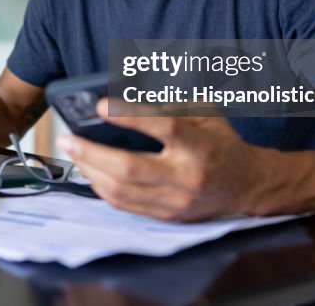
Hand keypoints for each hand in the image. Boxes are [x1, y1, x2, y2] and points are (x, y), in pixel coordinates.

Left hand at [56, 99, 269, 220]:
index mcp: (201, 146)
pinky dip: (102, 187)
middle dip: (92, 152)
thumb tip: (126, 98)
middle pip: (130, 168)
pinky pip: (125, 205)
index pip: (163, 128)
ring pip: (122, 191)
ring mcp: (176, 202)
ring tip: (73, 152)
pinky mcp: (167, 216)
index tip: (100, 105)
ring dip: (90, 170)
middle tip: (68, 137)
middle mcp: (187, 177)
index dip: (130, 116)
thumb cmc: (221, 142)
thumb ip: (169, 104)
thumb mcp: (205, 113)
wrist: (246, 186)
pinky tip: (90, 170)